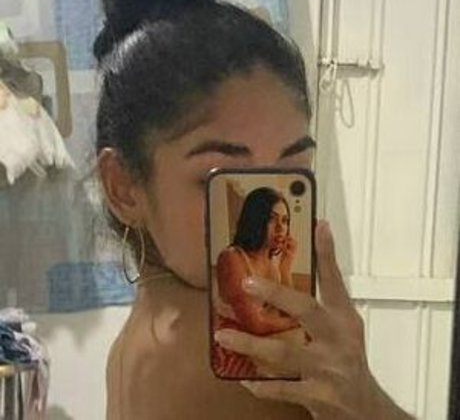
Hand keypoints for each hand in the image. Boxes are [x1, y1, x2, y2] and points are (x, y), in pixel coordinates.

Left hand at [215, 221, 414, 419]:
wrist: (366, 408)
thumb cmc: (349, 359)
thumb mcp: (343, 326)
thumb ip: (323, 301)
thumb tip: (298, 274)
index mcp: (343, 319)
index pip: (335, 280)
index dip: (327, 253)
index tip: (320, 226)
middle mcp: (336, 339)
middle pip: (306, 310)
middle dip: (276, 294)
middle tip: (247, 282)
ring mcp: (327, 368)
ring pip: (284, 352)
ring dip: (251, 343)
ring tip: (224, 335)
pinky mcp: (317, 395)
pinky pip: (282, 388)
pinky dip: (261, 384)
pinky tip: (243, 377)